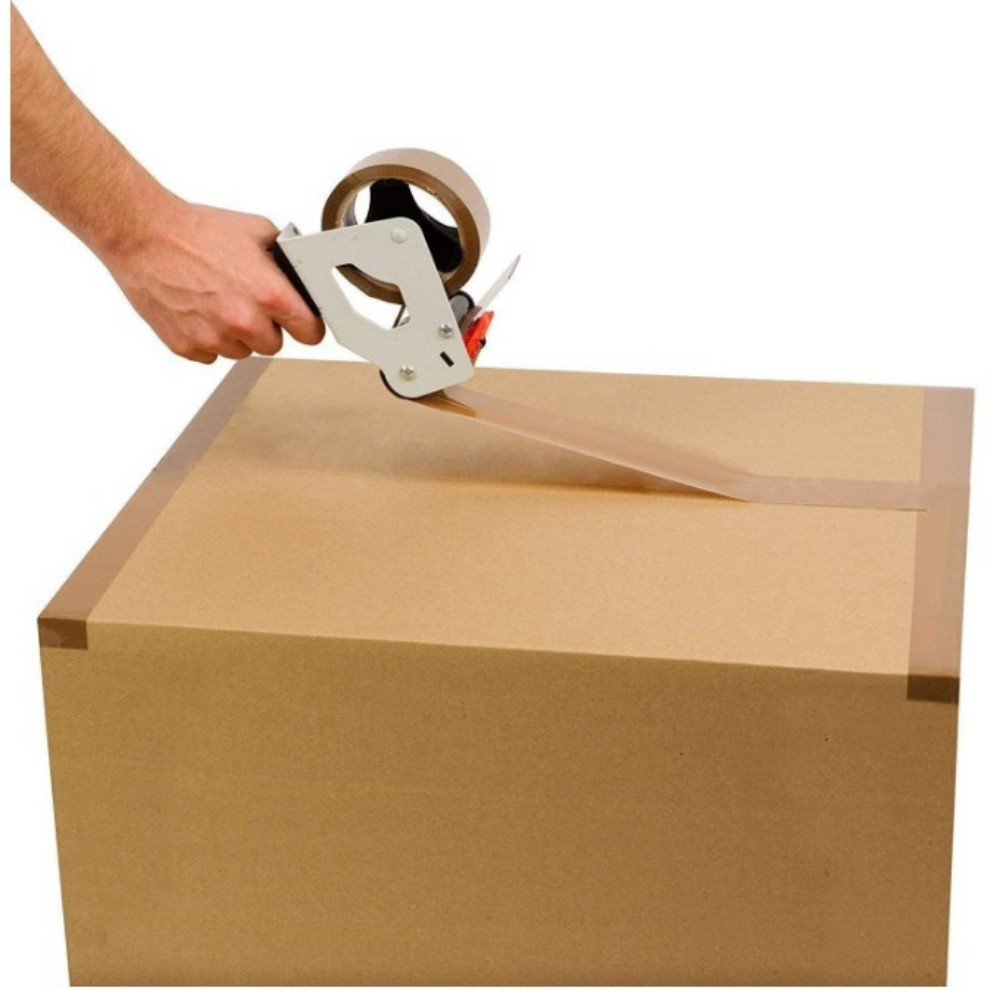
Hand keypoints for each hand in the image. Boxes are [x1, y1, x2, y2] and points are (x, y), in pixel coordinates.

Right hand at [101, 199, 325, 363]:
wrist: (142, 235)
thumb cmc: (194, 231)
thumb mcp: (255, 231)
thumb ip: (284, 259)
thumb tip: (298, 275)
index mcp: (268, 294)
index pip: (310, 333)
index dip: (306, 325)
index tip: (301, 322)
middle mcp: (244, 321)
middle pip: (274, 346)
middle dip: (266, 327)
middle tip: (247, 301)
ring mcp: (214, 337)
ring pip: (241, 352)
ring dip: (235, 334)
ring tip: (216, 300)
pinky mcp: (187, 347)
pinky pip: (211, 355)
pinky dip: (207, 338)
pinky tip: (197, 309)